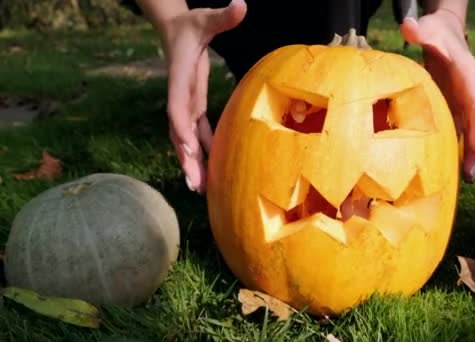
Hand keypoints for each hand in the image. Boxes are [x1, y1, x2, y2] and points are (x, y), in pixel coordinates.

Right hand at [160, 0, 245, 191]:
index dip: (181, 127)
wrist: (175, 30)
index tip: (186, 147)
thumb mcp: (205, 18)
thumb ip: (222, 16)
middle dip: (185, 158)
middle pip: (178, 133)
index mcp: (180, 78)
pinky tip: (210, 172)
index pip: (177, 106)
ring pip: (185, 139)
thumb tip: (241, 4)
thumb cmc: (190, 25)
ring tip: (200, 189)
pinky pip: (196, 135)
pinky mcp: (193, 106)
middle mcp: (179, 96)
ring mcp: (185, 104)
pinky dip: (201, 152)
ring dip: (192, 163)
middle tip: (194, 185)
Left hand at [400, 8, 474, 182]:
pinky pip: (459, 130)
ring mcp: (463, 101)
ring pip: (470, 131)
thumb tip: (407, 27)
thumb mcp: (428, 28)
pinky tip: (449, 169)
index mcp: (469, 77)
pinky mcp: (454, 107)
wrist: (444, 32)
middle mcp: (471, 92)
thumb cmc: (436, 31)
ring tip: (464, 179)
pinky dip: (456, 148)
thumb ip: (420, 29)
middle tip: (469, 175)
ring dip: (468, 154)